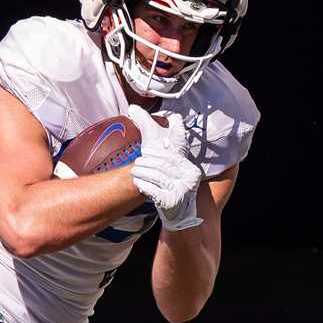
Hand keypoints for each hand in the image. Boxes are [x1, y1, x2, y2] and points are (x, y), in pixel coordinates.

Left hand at [127, 105, 203, 228]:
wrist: (178, 215)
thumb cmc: (166, 182)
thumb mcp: (163, 160)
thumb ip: (149, 131)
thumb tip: (132, 107)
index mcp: (190, 167)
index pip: (172, 153)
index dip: (158, 152)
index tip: (148, 152)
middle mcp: (190, 178)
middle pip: (162, 164)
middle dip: (148, 163)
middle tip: (138, 163)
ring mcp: (183, 191)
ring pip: (156, 176)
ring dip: (143, 173)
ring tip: (136, 171)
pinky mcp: (173, 203)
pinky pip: (153, 190)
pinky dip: (143, 185)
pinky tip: (139, 184)